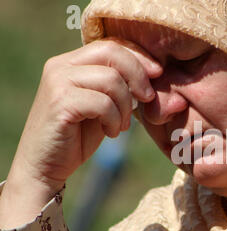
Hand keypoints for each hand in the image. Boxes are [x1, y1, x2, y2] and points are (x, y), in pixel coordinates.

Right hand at [0, 38, 161, 228]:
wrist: (46, 166)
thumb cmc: (78, 137)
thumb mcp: (104, 106)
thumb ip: (119, 87)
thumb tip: (153, 74)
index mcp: (71, 62)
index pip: (111, 45)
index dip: (139, 57)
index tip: (157, 74)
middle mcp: (61, 66)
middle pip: (112, 53)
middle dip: (138, 76)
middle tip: (147, 99)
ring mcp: (58, 82)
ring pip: (111, 80)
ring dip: (126, 106)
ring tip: (121, 125)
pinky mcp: (60, 103)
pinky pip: (103, 103)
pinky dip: (114, 120)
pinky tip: (110, 133)